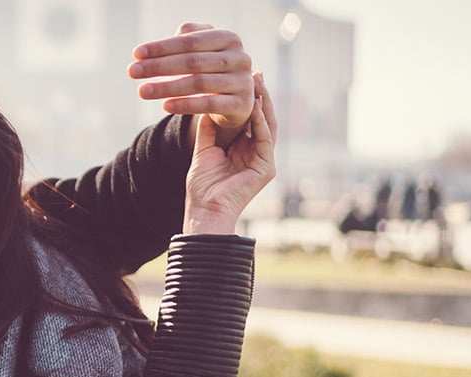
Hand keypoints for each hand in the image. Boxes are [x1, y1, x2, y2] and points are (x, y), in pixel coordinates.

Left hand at [130, 23, 254, 146]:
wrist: (234, 102)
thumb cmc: (210, 71)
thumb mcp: (199, 52)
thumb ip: (183, 41)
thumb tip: (155, 47)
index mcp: (229, 39)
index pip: (190, 41)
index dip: (162, 47)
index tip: (136, 54)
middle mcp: (241, 58)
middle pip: (192, 61)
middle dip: (158, 66)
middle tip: (132, 71)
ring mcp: (244, 81)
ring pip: (199, 83)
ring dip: (166, 87)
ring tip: (142, 91)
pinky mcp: (242, 105)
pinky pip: (210, 104)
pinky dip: (185, 105)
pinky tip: (164, 106)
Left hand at [183, 72, 276, 233]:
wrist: (203, 209)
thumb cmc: (202, 186)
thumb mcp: (204, 150)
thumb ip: (208, 129)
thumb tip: (207, 105)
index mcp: (244, 149)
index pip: (250, 118)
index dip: (248, 98)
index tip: (243, 77)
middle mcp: (257, 152)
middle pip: (263, 118)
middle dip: (260, 95)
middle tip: (256, 73)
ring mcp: (264, 160)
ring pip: (268, 125)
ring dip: (264, 103)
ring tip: (258, 82)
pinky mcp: (266, 168)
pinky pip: (265, 139)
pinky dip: (259, 122)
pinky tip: (255, 106)